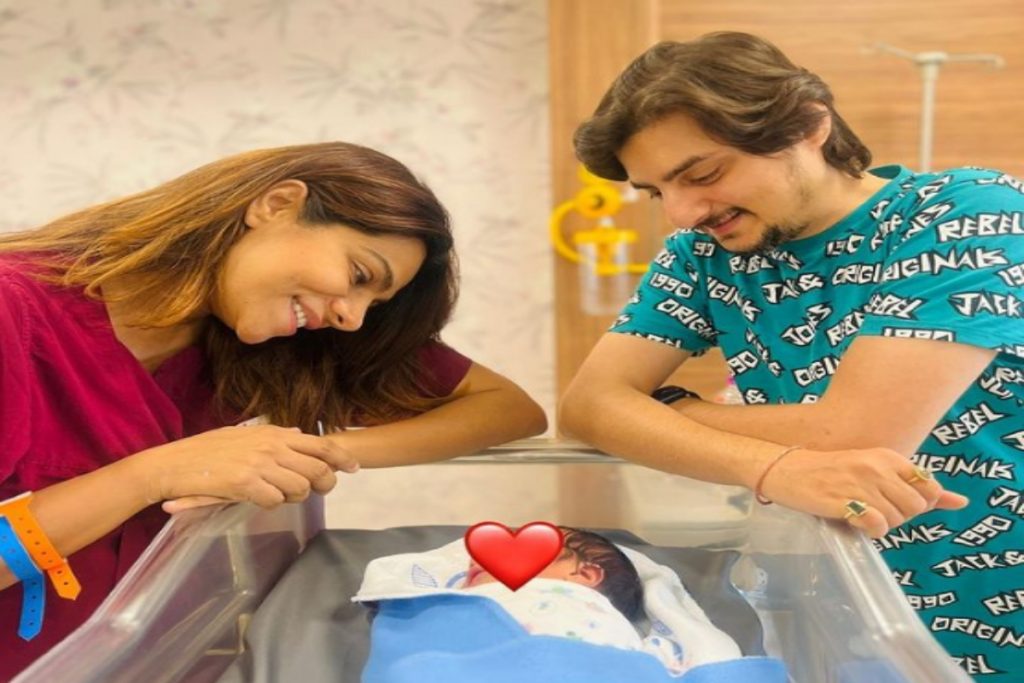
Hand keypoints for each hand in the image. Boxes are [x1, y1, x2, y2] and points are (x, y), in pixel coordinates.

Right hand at [134, 425, 359, 511]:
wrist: (171, 464)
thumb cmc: (204, 452)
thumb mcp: (242, 435)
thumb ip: (272, 436)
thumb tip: (297, 434)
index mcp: (272, 433)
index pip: (319, 443)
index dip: (341, 457)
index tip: (355, 467)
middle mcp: (271, 446)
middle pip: (318, 469)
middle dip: (323, 484)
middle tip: (313, 491)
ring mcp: (259, 464)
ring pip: (300, 488)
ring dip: (293, 496)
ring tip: (275, 494)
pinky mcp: (245, 483)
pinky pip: (275, 500)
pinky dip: (271, 504)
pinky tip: (256, 499)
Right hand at [760, 447, 968, 537]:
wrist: (783, 468)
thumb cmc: (830, 471)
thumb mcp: (874, 469)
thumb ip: (917, 485)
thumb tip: (961, 502)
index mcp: (887, 456)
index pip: (929, 488)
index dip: (917, 503)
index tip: (893, 501)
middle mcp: (876, 467)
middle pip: (915, 508)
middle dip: (900, 516)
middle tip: (874, 510)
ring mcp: (858, 484)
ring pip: (896, 519)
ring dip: (882, 525)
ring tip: (861, 515)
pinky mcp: (842, 501)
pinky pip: (876, 525)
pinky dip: (871, 530)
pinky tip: (856, 523)